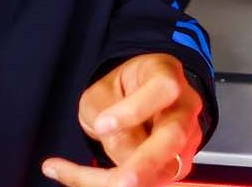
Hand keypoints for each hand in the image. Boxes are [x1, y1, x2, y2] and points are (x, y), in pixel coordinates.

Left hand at [42, 53, 204, 186]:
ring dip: (114, 179)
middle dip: (145, 163)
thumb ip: (109, 115)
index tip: (103, 125)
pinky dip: (104, 182)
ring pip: (162, 169)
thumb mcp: (104, 91)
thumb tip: (123, 156)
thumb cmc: (124, 89)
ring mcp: (186, 139)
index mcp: (167, 75)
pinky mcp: (175, 166)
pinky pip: (145, 183)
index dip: (135, 109)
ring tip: (65, 171)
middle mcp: (185, 108)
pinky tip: (67, 173)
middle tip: (118, 181)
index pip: (164, 89)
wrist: (142, 97)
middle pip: (175, 136)